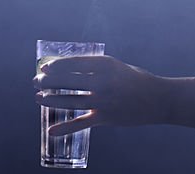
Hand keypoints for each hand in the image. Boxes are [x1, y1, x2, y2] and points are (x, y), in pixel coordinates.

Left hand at [35, 55, 165, 133]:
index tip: (45, 67)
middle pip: (68, 81)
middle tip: (36, 81)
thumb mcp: (117, 67)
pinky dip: (65, 128)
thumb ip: (96, 69)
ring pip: (70, 100)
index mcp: (106, 64)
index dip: (57, 66)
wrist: (158, 99)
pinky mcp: (105, 117)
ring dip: (51, 100)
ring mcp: (104, 100)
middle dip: (48, 81)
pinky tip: (51, 130)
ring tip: (39, 98)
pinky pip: (81, 123)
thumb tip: (68, 71)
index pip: (74, 63)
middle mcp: (103, 81)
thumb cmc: (136, 79)